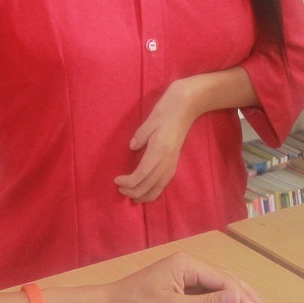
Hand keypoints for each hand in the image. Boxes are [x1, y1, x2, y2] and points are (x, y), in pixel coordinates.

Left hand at [81, 251, 267, 302]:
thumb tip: (236, 298)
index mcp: (188, 265)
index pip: (225, 281)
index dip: (243, 300)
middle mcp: (189, 266)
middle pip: (226, 280)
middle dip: (247, 297)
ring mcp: (183, 276)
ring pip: (219, 286)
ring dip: (237, 299)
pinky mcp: (178, 288)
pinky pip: (206, 294)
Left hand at [117, 80, 199, 203]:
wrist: (187, 107)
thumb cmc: (167, 110)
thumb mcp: (150, 121)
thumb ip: (140, 136)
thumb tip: (132, 147)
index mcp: (159, 151)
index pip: (141, 175)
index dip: (128, 182)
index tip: (116, 180)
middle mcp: (166, 162)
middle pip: (148, 187)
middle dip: (132, 192)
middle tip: (119, 189)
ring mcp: (172, 164)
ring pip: (157, 189)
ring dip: (143, 195)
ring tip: (130, 194)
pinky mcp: (174, 163)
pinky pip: (163, 184)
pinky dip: (152, 191)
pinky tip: (144, 190)